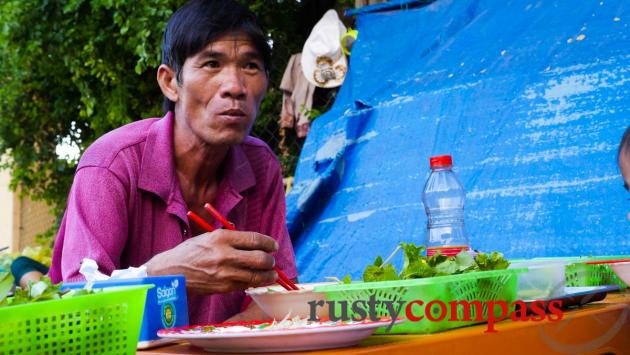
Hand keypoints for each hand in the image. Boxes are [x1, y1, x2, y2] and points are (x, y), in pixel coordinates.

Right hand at [145, 229, 277, 293]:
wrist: (171, 272)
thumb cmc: (191, 252)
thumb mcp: (210, 237)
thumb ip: (232, 239)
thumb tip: (255, 243)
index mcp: (222, 238)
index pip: (254, 239)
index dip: (268, 243)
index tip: (273, 245)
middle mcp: (225, 255)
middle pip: (260, 259)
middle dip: (270, 260)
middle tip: (272, 260)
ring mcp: (225, 273)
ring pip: (256, 276)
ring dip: (268, 275)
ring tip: (272, 274)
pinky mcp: (223, 287)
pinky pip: (246, 285)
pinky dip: (254, 282)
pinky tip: (256, 280)